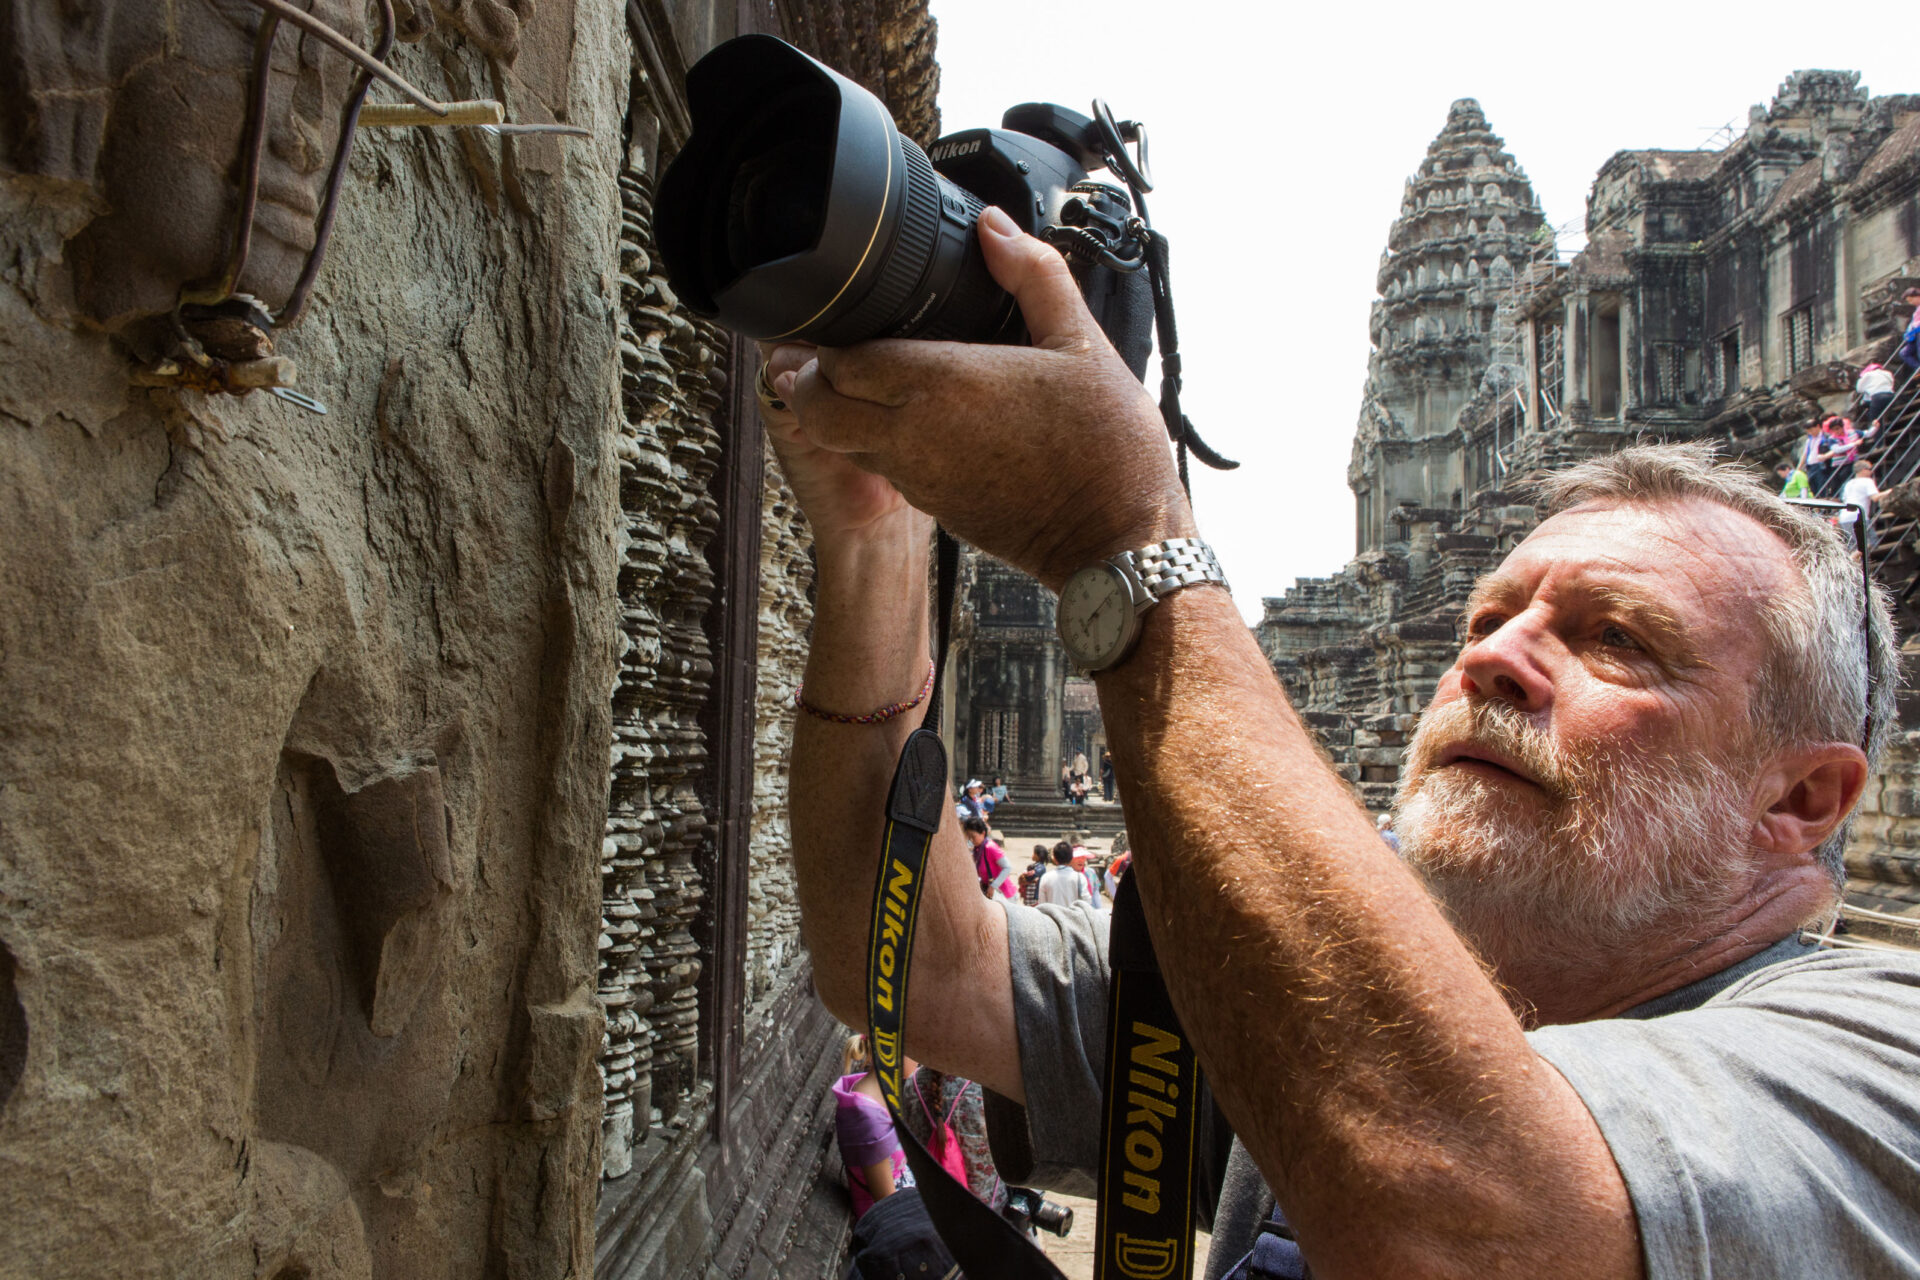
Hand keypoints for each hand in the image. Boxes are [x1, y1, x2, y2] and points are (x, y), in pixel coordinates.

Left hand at [775, 206, 1195, 589]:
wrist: (1119, 539)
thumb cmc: (1107, 444)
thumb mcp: (1081, 341)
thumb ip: (1032, 274)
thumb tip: (994, 227)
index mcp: (943, 384)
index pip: (841, 361)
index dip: (826, 341)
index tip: (835, 322)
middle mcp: (916, 435)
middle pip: (819, 409)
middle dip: (809, 382)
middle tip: (818, 355)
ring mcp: (922, 479)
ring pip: (844, 444)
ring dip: (841, 414)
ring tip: (859, 382)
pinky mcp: (938, 510)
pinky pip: (887, 470)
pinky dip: (882, 445)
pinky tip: (917, 422)